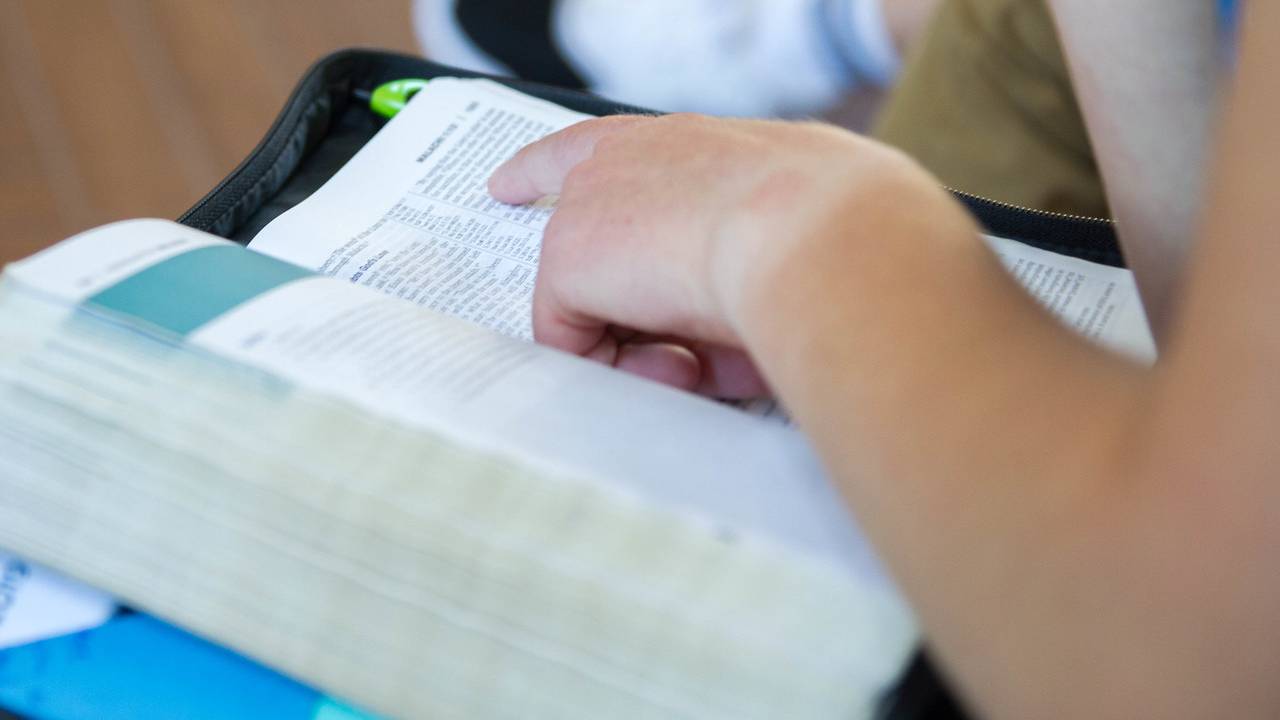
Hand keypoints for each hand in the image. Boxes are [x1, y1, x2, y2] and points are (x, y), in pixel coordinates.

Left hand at [488, 113, 925, 395]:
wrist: (823, 234)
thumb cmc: (839, 230)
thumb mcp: (796, 234)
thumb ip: (752, 263)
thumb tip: (732, 333)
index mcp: (691, 145)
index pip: (603, 147)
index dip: (548, 169)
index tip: (509, 186)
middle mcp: (630, 158)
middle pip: (577, 230)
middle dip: (616, 310)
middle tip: (678, 359)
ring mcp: (591, 203)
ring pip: (591, 303)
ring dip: (645, 351)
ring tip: (705, 367)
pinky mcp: (569, 255)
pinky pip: (573, 340)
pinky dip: (623, 371)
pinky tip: (681, 367)